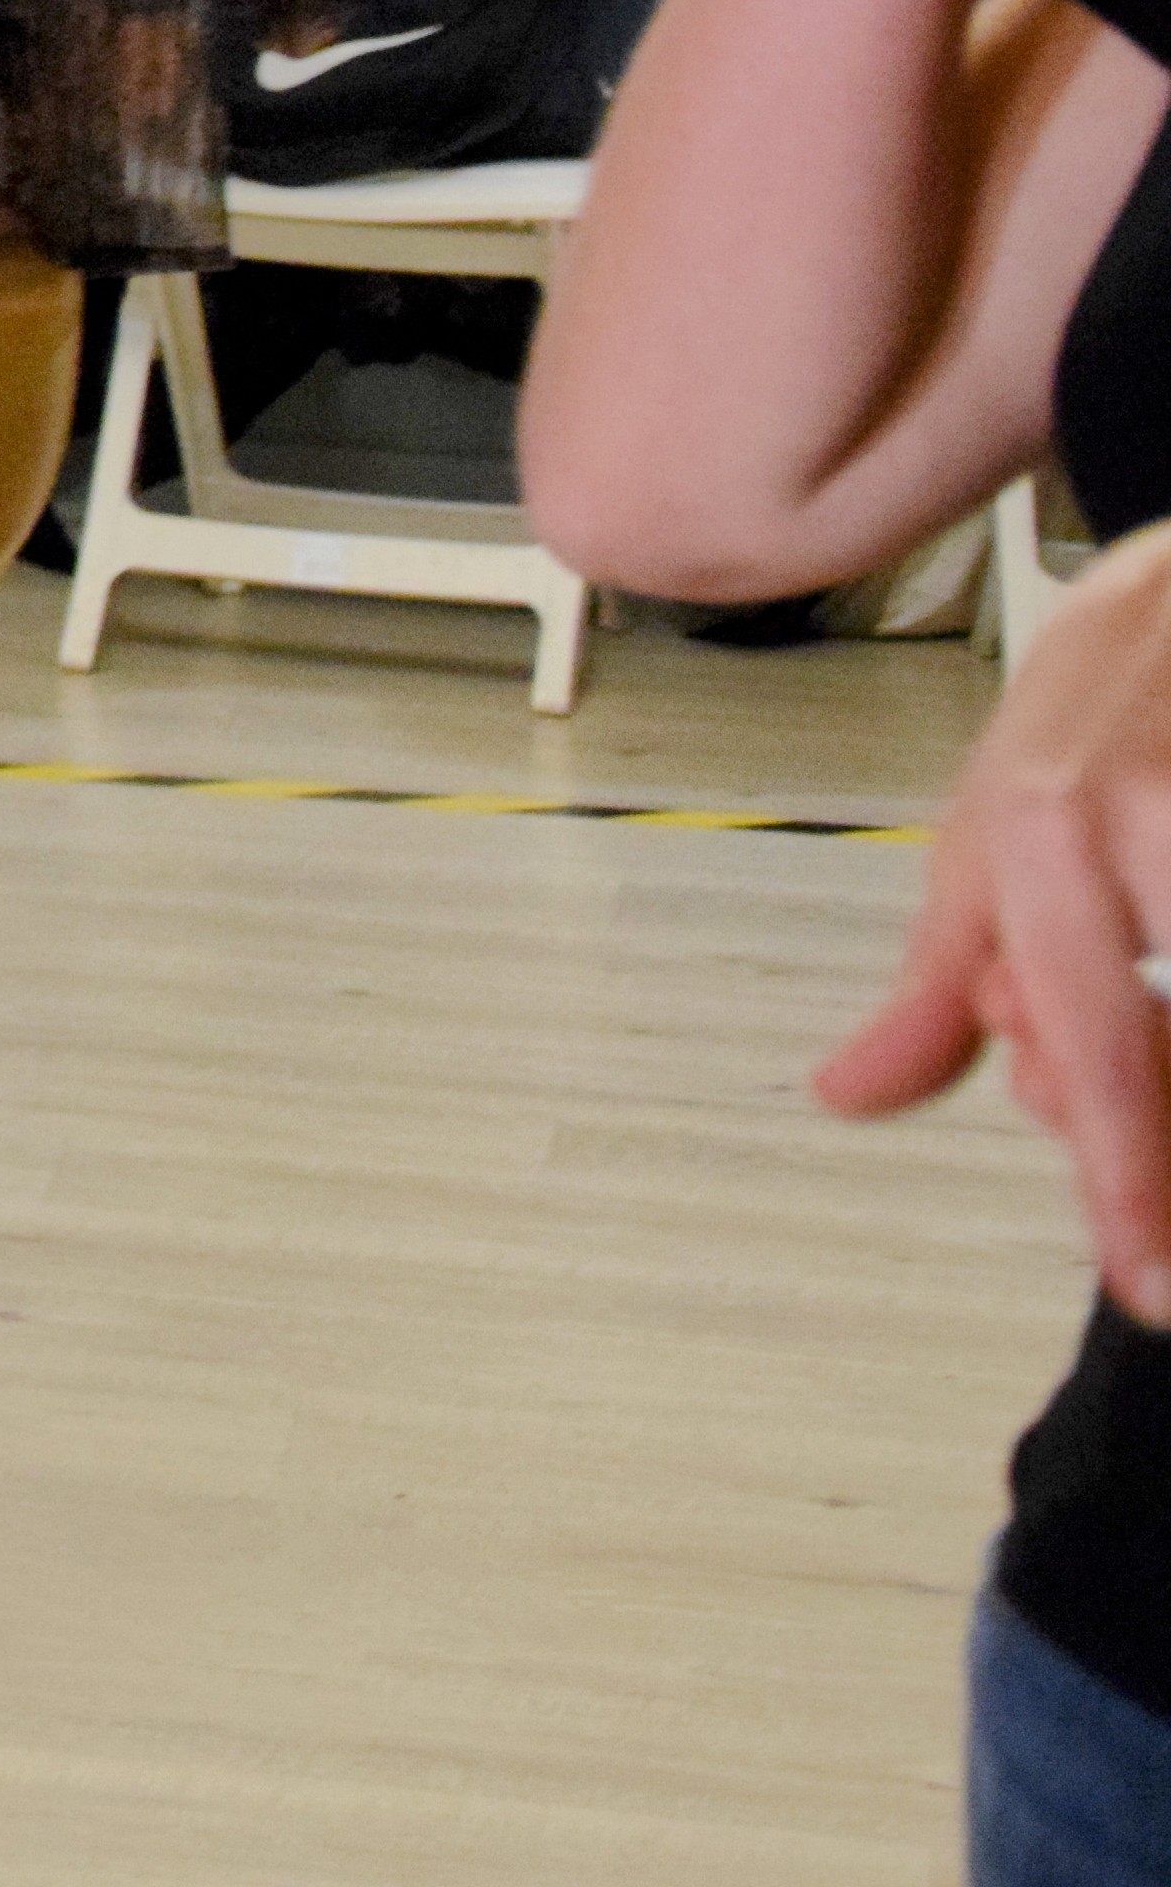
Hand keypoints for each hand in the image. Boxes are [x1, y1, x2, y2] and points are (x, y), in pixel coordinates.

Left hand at [818, 528, 1170, 1322]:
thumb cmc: (1110, 708)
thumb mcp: (995, 832)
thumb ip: (940, 980)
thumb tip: (848, 1095)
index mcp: (1048, 832)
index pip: (1086, 1030)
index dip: (1123, 1173)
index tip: (1141, 1278)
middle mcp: (1135, 819)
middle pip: (1141, 1040)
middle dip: (1148, 1129)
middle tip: (1154, 1227)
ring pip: (1164, 1007)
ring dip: (1155, 1077)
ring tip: (1150, 1134)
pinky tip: (1156, 1045)